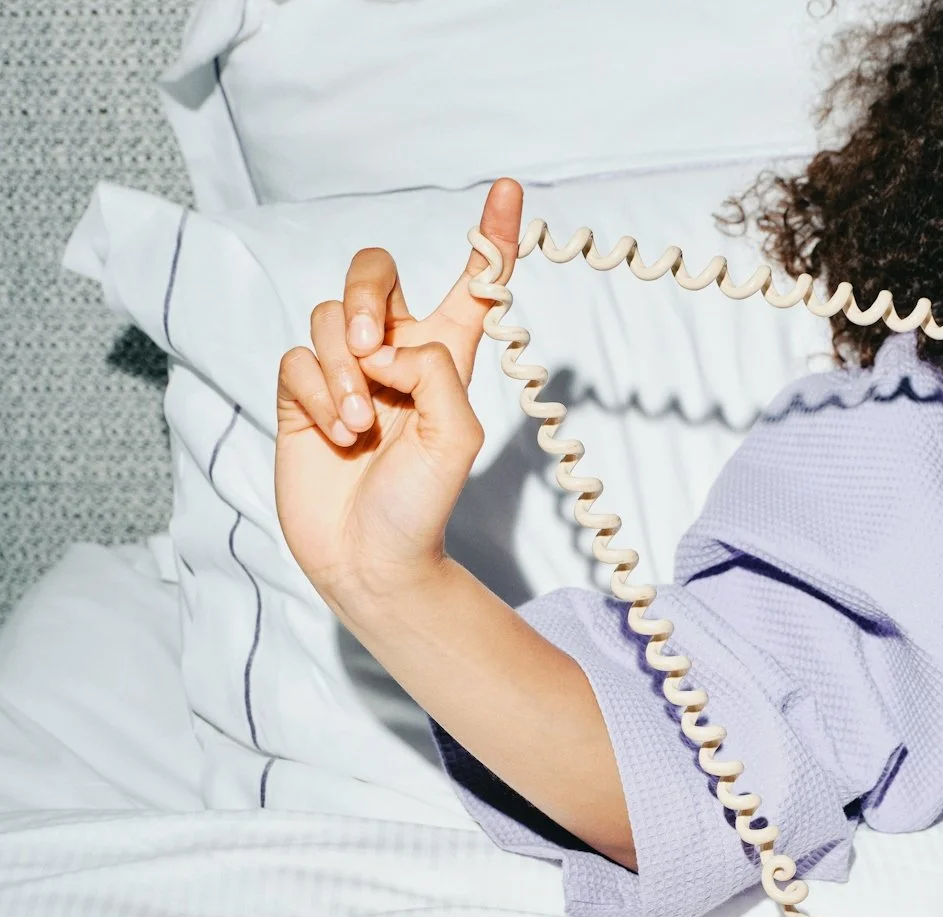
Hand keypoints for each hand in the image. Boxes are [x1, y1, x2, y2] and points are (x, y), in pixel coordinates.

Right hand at [274, 178, 522, 612]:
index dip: (491, 238)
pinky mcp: (301, 397)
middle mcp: (394, 356)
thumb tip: (384, 344)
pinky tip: (336, 433)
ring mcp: (344, 374)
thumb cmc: (422, 508)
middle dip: (364, 296)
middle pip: (372, 273)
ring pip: (327, 317)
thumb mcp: (456, 435)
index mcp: (445, 359)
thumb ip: (434, 370)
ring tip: (361, 425)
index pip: (472, 284)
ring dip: (343, 367)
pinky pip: (296, 359)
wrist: (369, 560)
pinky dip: (317, 393)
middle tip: (372, 350)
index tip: (506, 191)